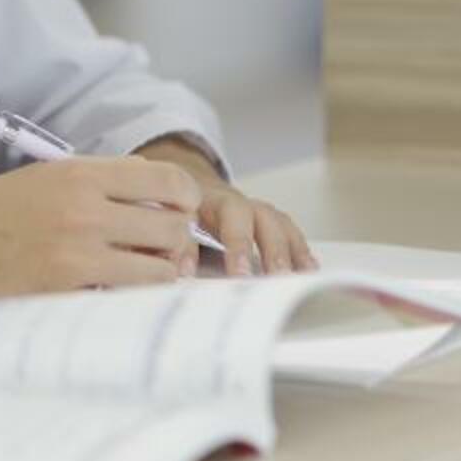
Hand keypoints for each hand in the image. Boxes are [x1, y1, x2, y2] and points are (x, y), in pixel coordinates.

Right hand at [0, 156, 202, 296]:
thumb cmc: (4, 209)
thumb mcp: (51, 175)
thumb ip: (106, 177)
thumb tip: (164, 190)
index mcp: (80, 175)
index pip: (166, 180)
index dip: (185, 196)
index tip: (181, 206)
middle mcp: (86, 213)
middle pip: (172, 228)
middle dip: (174, 239)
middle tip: (160, 245)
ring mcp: (79, 257)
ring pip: (160, 271)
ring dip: (156, 272)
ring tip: (138, 269)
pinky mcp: (70, 294)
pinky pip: (128, 298)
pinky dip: (128, 295)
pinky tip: (112, 287)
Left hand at [132, 136, 317, 276]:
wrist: (183, 183)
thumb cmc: (167, 210)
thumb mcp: (152, 221)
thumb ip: (154, 242)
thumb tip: (157, 269)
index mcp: (190, 198)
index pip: (191, 216)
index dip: (189, 245)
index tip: (187, 272)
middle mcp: (224, 199)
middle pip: (238, 212)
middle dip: (243, 244)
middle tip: (249, 276)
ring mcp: (248, 207)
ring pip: (268, 219)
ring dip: (280, 248)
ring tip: (289, 277)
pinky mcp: (266, 219)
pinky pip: (286, 228)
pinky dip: (298, 247)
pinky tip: (308, 268)